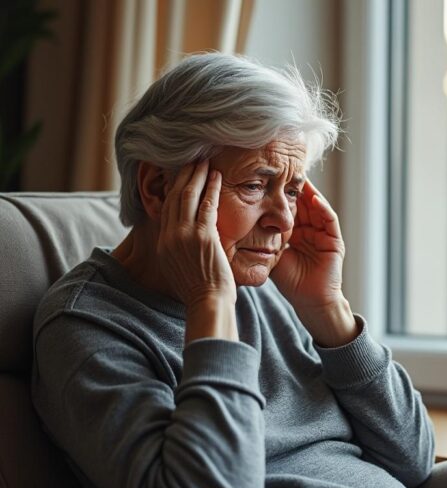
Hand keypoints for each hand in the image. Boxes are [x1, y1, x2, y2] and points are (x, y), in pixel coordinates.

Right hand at [157, 161, 235, 309]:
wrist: (207, 303)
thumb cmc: (201, 290)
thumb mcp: (181, 268)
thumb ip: (181, 249)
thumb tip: (189, 241)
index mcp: (163, 244)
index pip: (165, 208)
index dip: (173, 188)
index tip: (181, 174)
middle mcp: (169, 236)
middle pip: (173, 197)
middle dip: (183, 175)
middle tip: (192, 159)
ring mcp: (184, 235)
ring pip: (188, 196)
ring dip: (197, 176)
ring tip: (204, 162)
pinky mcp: (202, 237)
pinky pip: (207, 205)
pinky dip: (212, 188)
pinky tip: (218, 176)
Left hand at [271, 181, 356, 346]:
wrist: (310, 301)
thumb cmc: (290, 282)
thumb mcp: (271, 255)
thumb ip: (260, 240)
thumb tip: (235, 228)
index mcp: (296, 232)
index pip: (287, 206)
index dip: (279, 192)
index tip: (268, 178)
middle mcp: (311, 229)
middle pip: (302, 201)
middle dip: (294, 186)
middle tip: (284, 167)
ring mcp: (324, 233)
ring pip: (316, 205)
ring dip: (308, 191)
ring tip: (299, 176)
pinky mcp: (334, 239)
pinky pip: (329, 218)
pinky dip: (322, 206)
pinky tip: (313, 196)